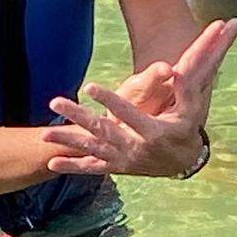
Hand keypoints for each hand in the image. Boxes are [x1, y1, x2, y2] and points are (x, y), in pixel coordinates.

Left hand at [42, 19, 236, 176]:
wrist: (185, 162)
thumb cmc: (186, 129)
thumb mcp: (191, 110)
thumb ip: (185, 89)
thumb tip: (175, 69)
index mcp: (152, 132)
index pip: (128, 114)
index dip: (109, 100)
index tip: (90, 87)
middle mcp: (135, 148)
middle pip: (102, 130)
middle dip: (78, 116)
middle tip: (56, 102)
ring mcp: (124, 160)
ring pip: (92, 149)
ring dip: (68, 142)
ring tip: (45, 134)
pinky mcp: (118, 167)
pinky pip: (93, 168)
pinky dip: (73, 167)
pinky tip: (52, 163)